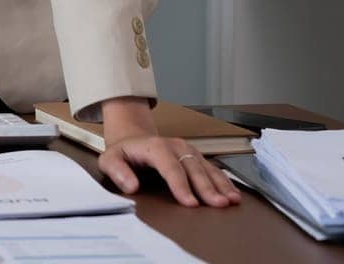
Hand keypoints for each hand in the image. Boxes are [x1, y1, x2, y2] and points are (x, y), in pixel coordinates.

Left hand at [98, 98, 239, 207]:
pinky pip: (212, 168)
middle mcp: (176, 146)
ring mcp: (188, 150)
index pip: (171, 168)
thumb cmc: (122, 153)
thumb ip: (118, 171)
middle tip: (218, 204)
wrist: (132, 138)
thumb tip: (131, 186)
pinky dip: (224, 181)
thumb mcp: (110, 160)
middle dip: (207, 187)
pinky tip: (233, 193)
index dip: (181, 186)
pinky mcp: (195, 155)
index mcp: (155, 147)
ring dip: (220, 184)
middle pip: (193, 169)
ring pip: (207, 167)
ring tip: (231, 200)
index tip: (190, 203)